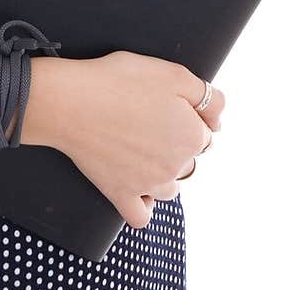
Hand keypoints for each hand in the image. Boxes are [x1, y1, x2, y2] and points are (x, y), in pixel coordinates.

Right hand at [48, 51, 224, 229]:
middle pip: (188, 161)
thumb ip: (207, 96)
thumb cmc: (119, 81)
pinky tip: (136, 189)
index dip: (186, 116)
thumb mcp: (172, 73)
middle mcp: (176, 166)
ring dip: (162, 174)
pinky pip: (141, 216)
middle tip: (147, 121)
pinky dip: (142, 206)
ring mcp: (149, 185)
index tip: (164, 104)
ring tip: (139, 149)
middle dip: (175, 145)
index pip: (204, 133)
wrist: (71, 101)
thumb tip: (218, 122)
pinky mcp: (122, 195)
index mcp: (192, 136)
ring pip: (170, 188)